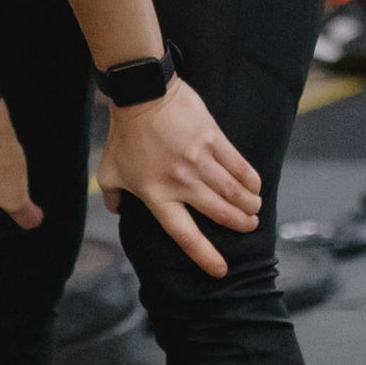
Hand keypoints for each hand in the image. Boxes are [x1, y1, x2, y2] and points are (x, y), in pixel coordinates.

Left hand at [96, 75, 259, 278]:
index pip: (185, 235)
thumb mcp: (108, 171)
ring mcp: (200, 161)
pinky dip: (251, 180)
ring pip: (234, 192)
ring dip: (249, 205)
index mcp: (157, 196)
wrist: (142, 94)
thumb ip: (112, 196)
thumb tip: (117, 211)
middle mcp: (182, 183)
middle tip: (248, 227)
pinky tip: (257, 187)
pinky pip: (239, 166)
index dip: (205, 256)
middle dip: (240, 225)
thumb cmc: (125, 134)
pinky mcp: (214, 140)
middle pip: (220, 214)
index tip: (221, 270)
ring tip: (255, 211)